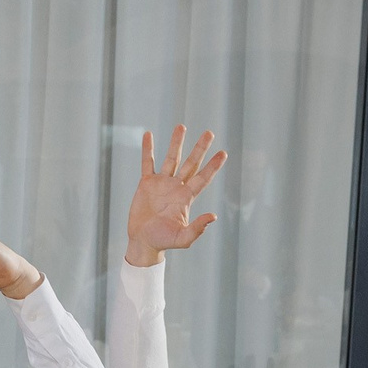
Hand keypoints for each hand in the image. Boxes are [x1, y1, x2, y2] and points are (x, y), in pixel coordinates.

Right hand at [125, 126, 226, 266]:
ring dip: (176, 143)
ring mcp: (162, 183)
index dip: (213, 166)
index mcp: (187, 198)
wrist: (143, 241)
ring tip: (182, 126)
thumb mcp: (182, 238)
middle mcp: (177, 187)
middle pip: (191, 164)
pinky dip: (148, 150)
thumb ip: (197, 229)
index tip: (224, 153)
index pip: (203, 178)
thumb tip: (213, 217)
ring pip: (171, 159)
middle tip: (209, 133)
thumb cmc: (163, 242)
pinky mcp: (146, 184)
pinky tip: (148, 135)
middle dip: (200, 148)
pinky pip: (147, 163)